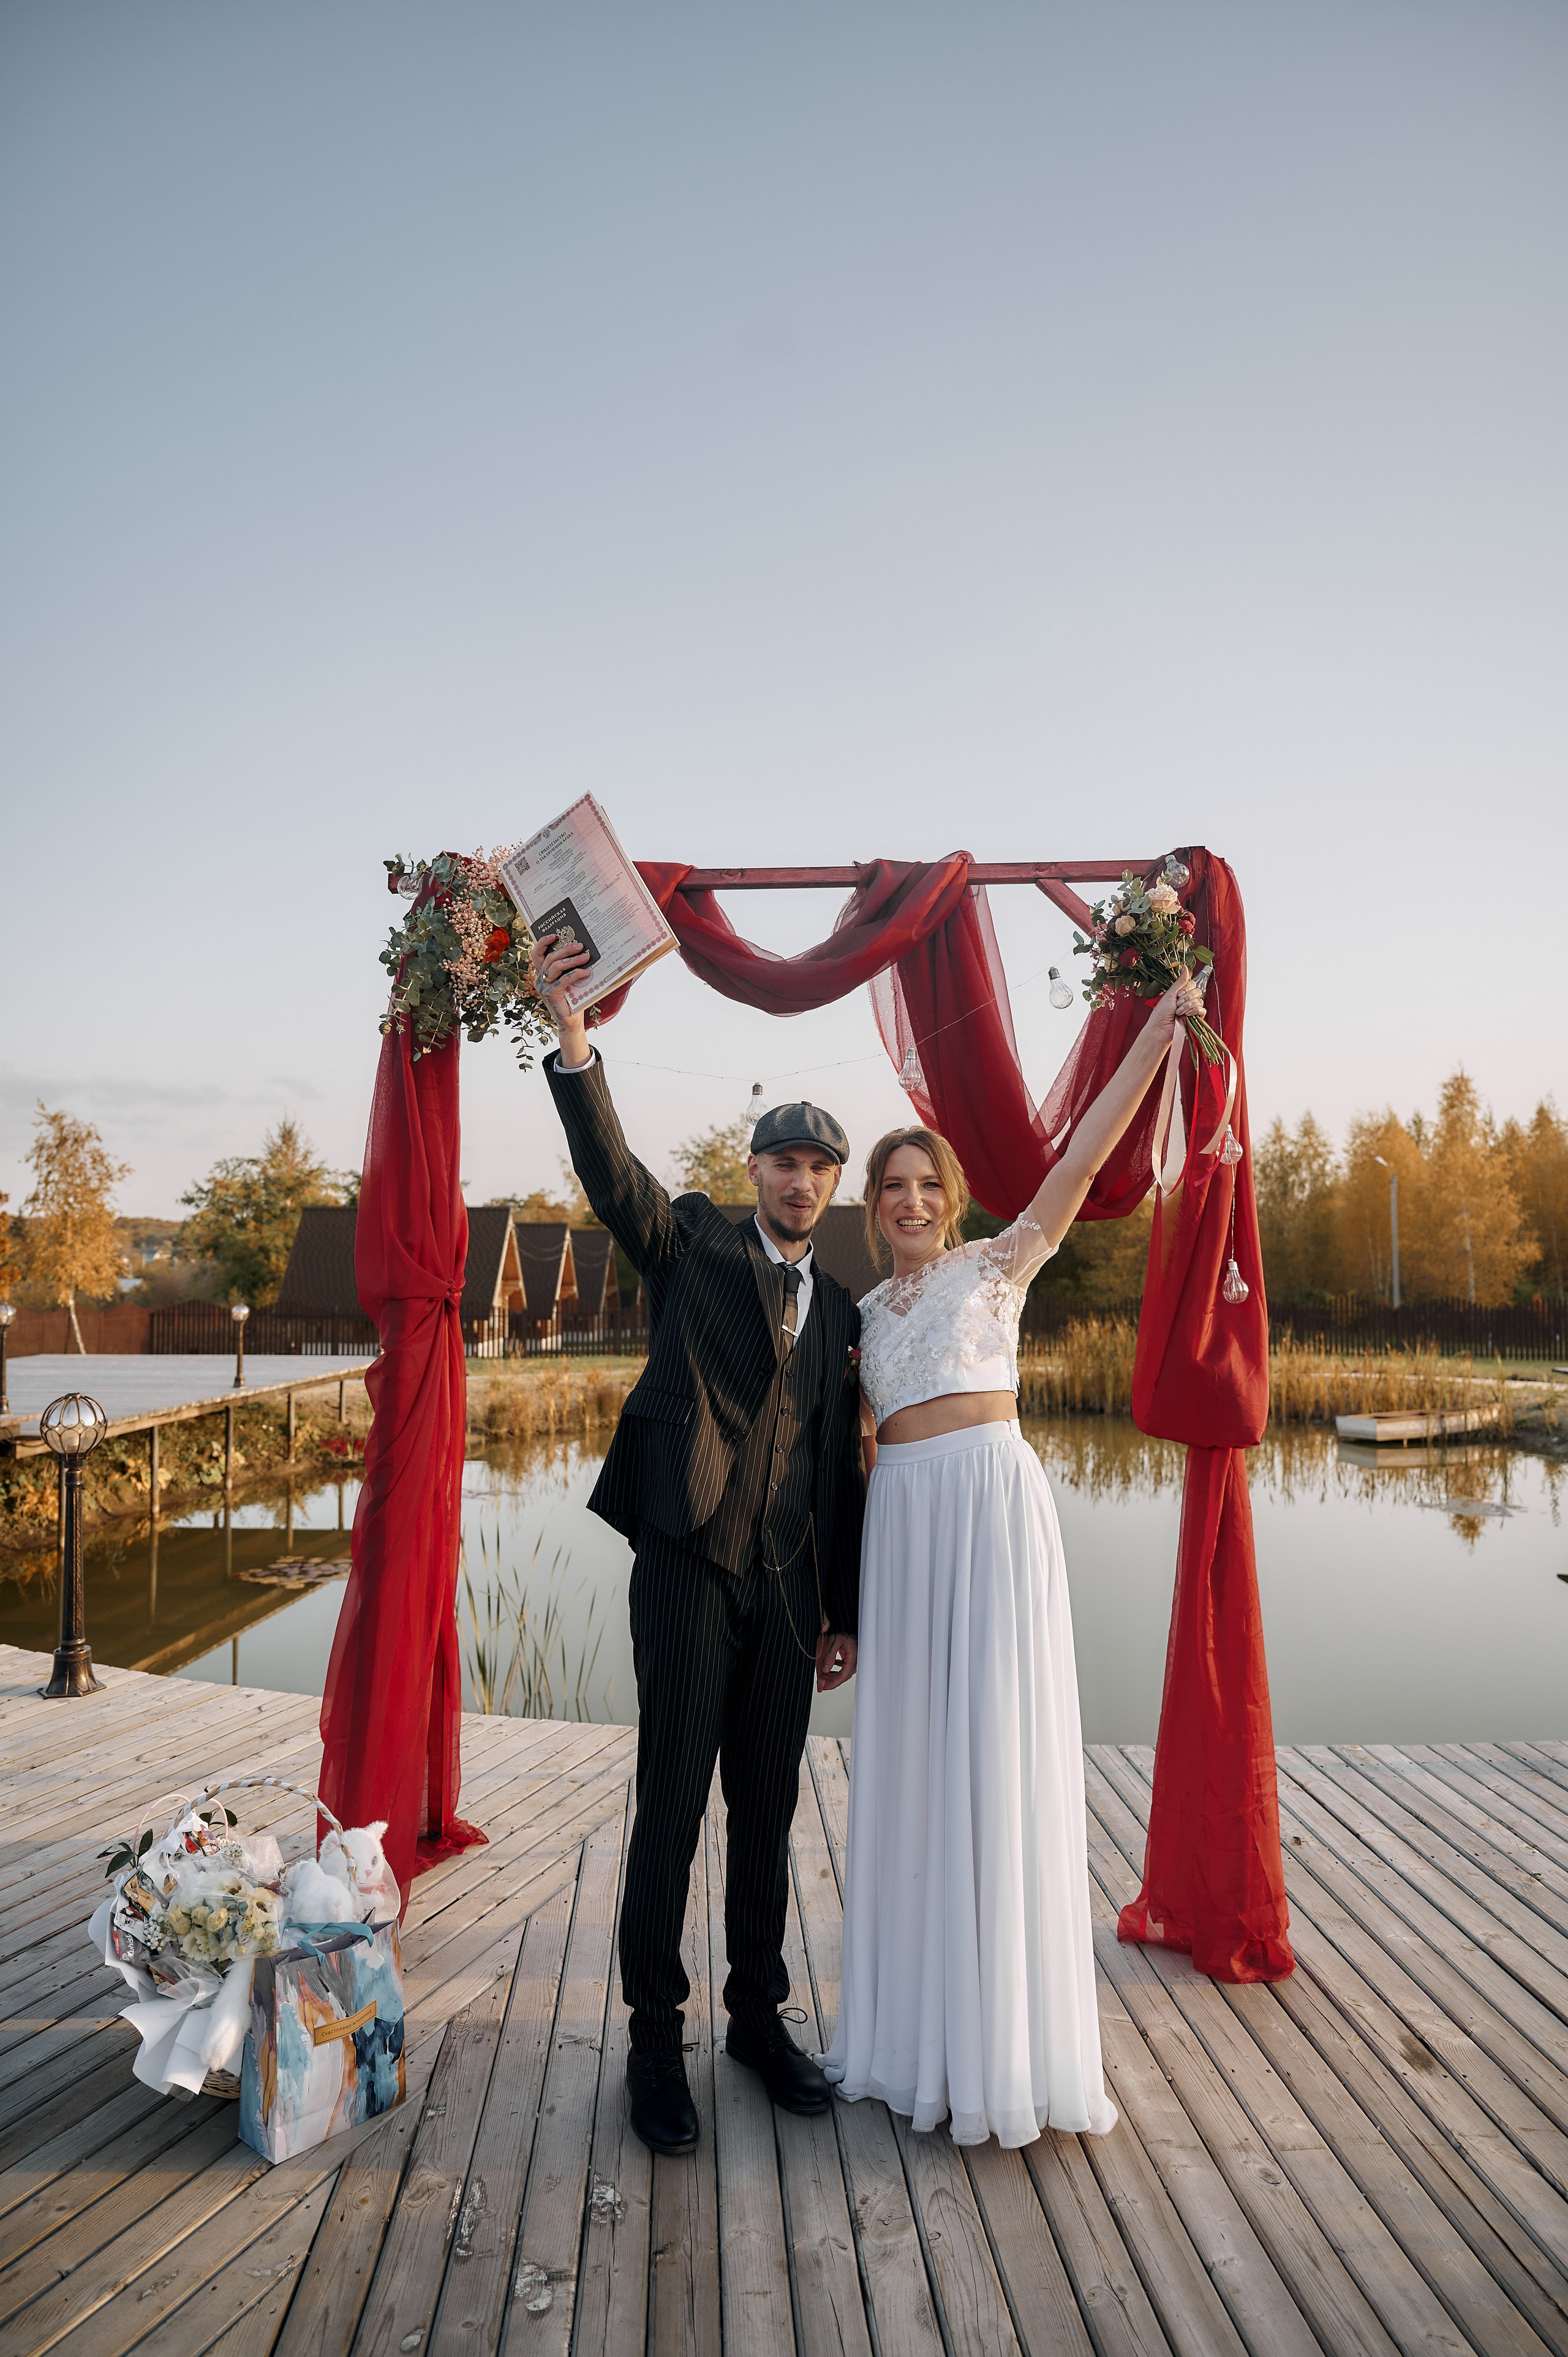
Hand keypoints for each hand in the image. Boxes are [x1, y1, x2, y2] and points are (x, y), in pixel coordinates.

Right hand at [528, 931, 593, 1065]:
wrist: (571, 1021)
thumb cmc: (572, 999)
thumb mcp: (569, 981)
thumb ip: (569, 968)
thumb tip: (582, 950)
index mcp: (542, 973)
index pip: (537, 954)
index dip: (543, 942)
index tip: (555, 935)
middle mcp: (540, 979)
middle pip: (550, 957)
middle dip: (566, 949)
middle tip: (581, 945)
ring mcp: (544, 987)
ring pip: (556, 966)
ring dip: (573, 959)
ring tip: (586, 956)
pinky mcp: (551, 994)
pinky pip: (564, 979)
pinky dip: (576, 973)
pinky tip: (586, 972)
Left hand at [815, 1629, 856, 1691]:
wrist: (847, 1624)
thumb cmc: (843, 1630)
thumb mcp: (833, 1642)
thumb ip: (829, 1656)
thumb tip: (825, 1670)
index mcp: (852, 1657)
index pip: (843, 1676)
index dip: (833, 1683)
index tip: (824, 1686)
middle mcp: (854, 1660)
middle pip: (843, 1676)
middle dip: (831, 1681)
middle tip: (821, 1683)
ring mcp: (853, 1659)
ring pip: (843, 1672)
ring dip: (833, 1675)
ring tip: (823, 1675)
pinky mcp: (850, 1656)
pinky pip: (843, 1667)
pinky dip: (835, 1669)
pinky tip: (829, 1667)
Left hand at [1142, 969, 1203, 1052]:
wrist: (1161, 1028)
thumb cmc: (1162, 1012)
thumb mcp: (1170, 994)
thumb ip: (1180, 981)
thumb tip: (1185, 966)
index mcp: (1181, 993)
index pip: (1192, 984)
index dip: (1186, 989)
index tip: (1178, 995)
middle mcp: (1188, 1000)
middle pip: (1197, 991)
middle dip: (1187, 998)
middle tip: (1177, 1004)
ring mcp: (1192, 1009)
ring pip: (1199, 1001)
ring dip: (1187, 1006)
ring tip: (1178, 1012)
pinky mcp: (1196, 1018)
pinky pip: (1202, 1010)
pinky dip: (1194, 1011)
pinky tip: (1186, 1015)